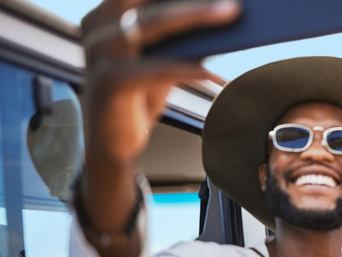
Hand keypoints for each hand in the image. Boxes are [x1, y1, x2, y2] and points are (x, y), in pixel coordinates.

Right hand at [81, 0, 239, 162]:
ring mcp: (100, 52)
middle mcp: (97, 25)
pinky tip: (216, 71)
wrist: (113, 146)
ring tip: (231, 14)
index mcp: (106, 15)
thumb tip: (222, 13)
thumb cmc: (139, 98)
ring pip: (155, 24)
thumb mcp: (160, 61)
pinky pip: (159, 68)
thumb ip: (179, 38)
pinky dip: (191, 67)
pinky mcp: (110, 80)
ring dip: (197, 15)